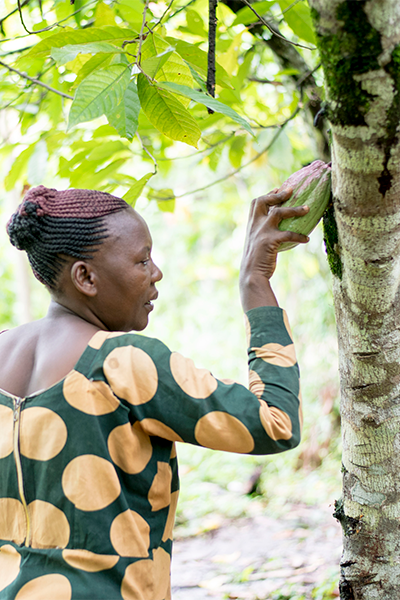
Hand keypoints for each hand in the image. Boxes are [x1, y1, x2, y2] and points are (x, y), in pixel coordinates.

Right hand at [239, 187, 308, 310]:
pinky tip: (307, 239)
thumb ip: (263, 234)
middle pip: (264, 201)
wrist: (251, 276)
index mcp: (251, 225)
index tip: (279, 188)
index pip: (256, 202)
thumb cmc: (256, 262)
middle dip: (278, 194)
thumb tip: (279, 230)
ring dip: (295, 210)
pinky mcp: (270, 241)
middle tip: (291, 189)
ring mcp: (262, 232)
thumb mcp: (256, 244)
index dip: (268, 194)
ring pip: (279, 212)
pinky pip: (289, 234)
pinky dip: (299, 236)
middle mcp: (255, 225)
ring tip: (308, 208)